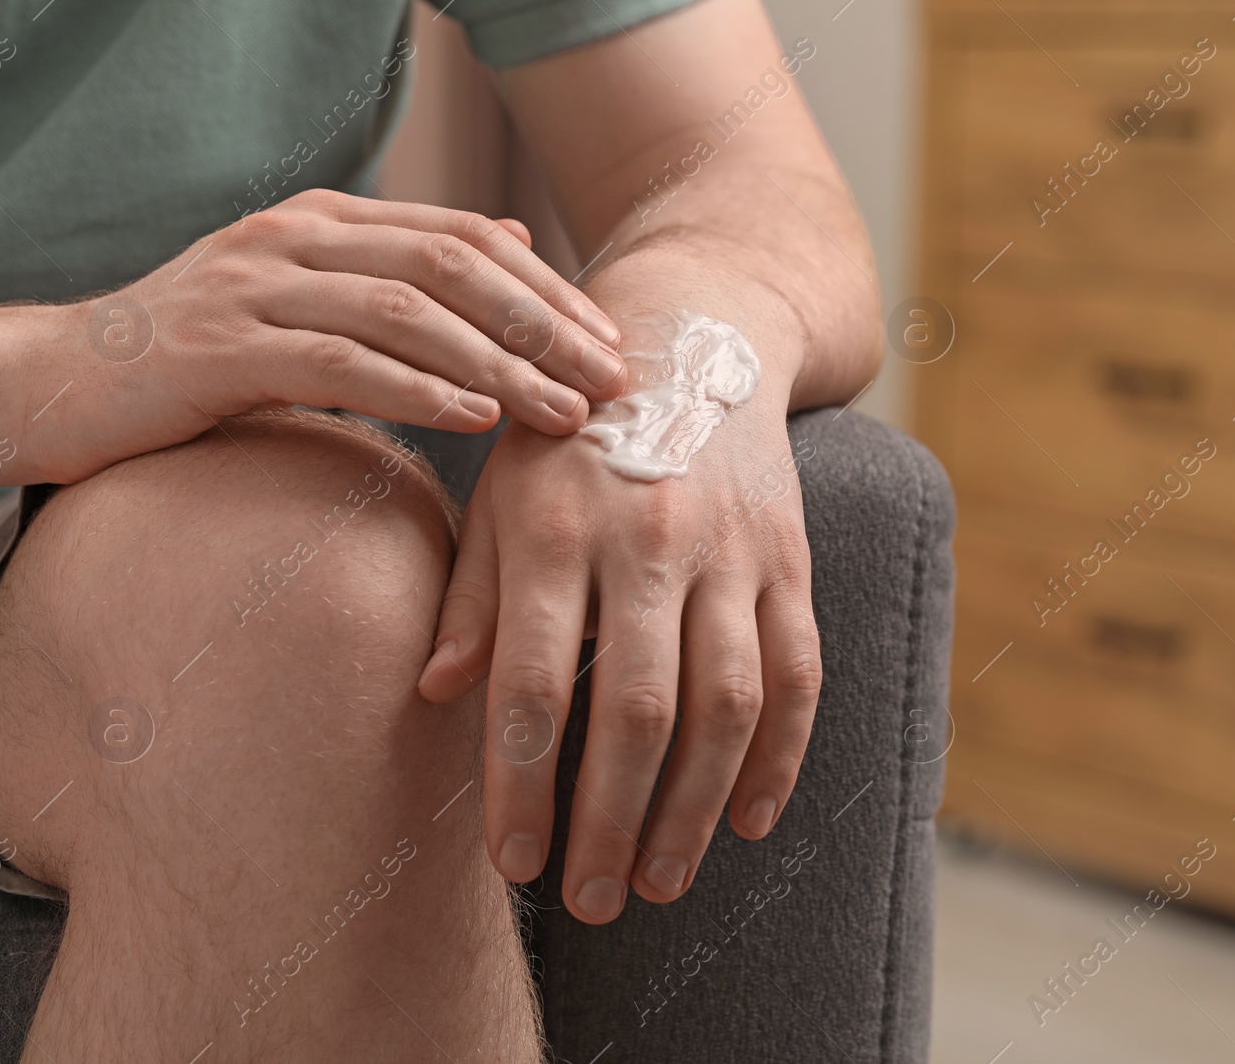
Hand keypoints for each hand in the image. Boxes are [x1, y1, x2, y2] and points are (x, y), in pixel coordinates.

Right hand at [3, 188, 626, 483]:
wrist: (61, 379)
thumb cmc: (199, 356)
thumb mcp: (305, 296)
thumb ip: (398, 270)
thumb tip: (510, 233)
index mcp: (327, 220)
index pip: (467, 238)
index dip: (549, 288)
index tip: (609, 343)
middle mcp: (297, 237)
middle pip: (453, 267)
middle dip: (544, 324)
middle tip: (609, 382)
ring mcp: (256, 286)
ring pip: (408, 312)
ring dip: (500, 364)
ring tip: (565, 413)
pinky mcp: (223, 348)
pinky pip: (341, 363)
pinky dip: (418, 390)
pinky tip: (476, 421)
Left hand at [418, 392, 821, 922]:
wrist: (692, 335)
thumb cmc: (568, 434)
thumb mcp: (498, 492)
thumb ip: (472, 593)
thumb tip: (436, 695)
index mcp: (553, 527)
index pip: (536, 685)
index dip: (524, 788)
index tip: (513, 866)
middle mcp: (646, 538)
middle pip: (638, 710)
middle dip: (611, 822)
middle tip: (590, 900)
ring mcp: (730, 549)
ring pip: (725, 703)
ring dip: (695, 809)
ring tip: (661, 882)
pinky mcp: (788, 557)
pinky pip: (798, 672)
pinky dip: (780, 755)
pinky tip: (749, 820)